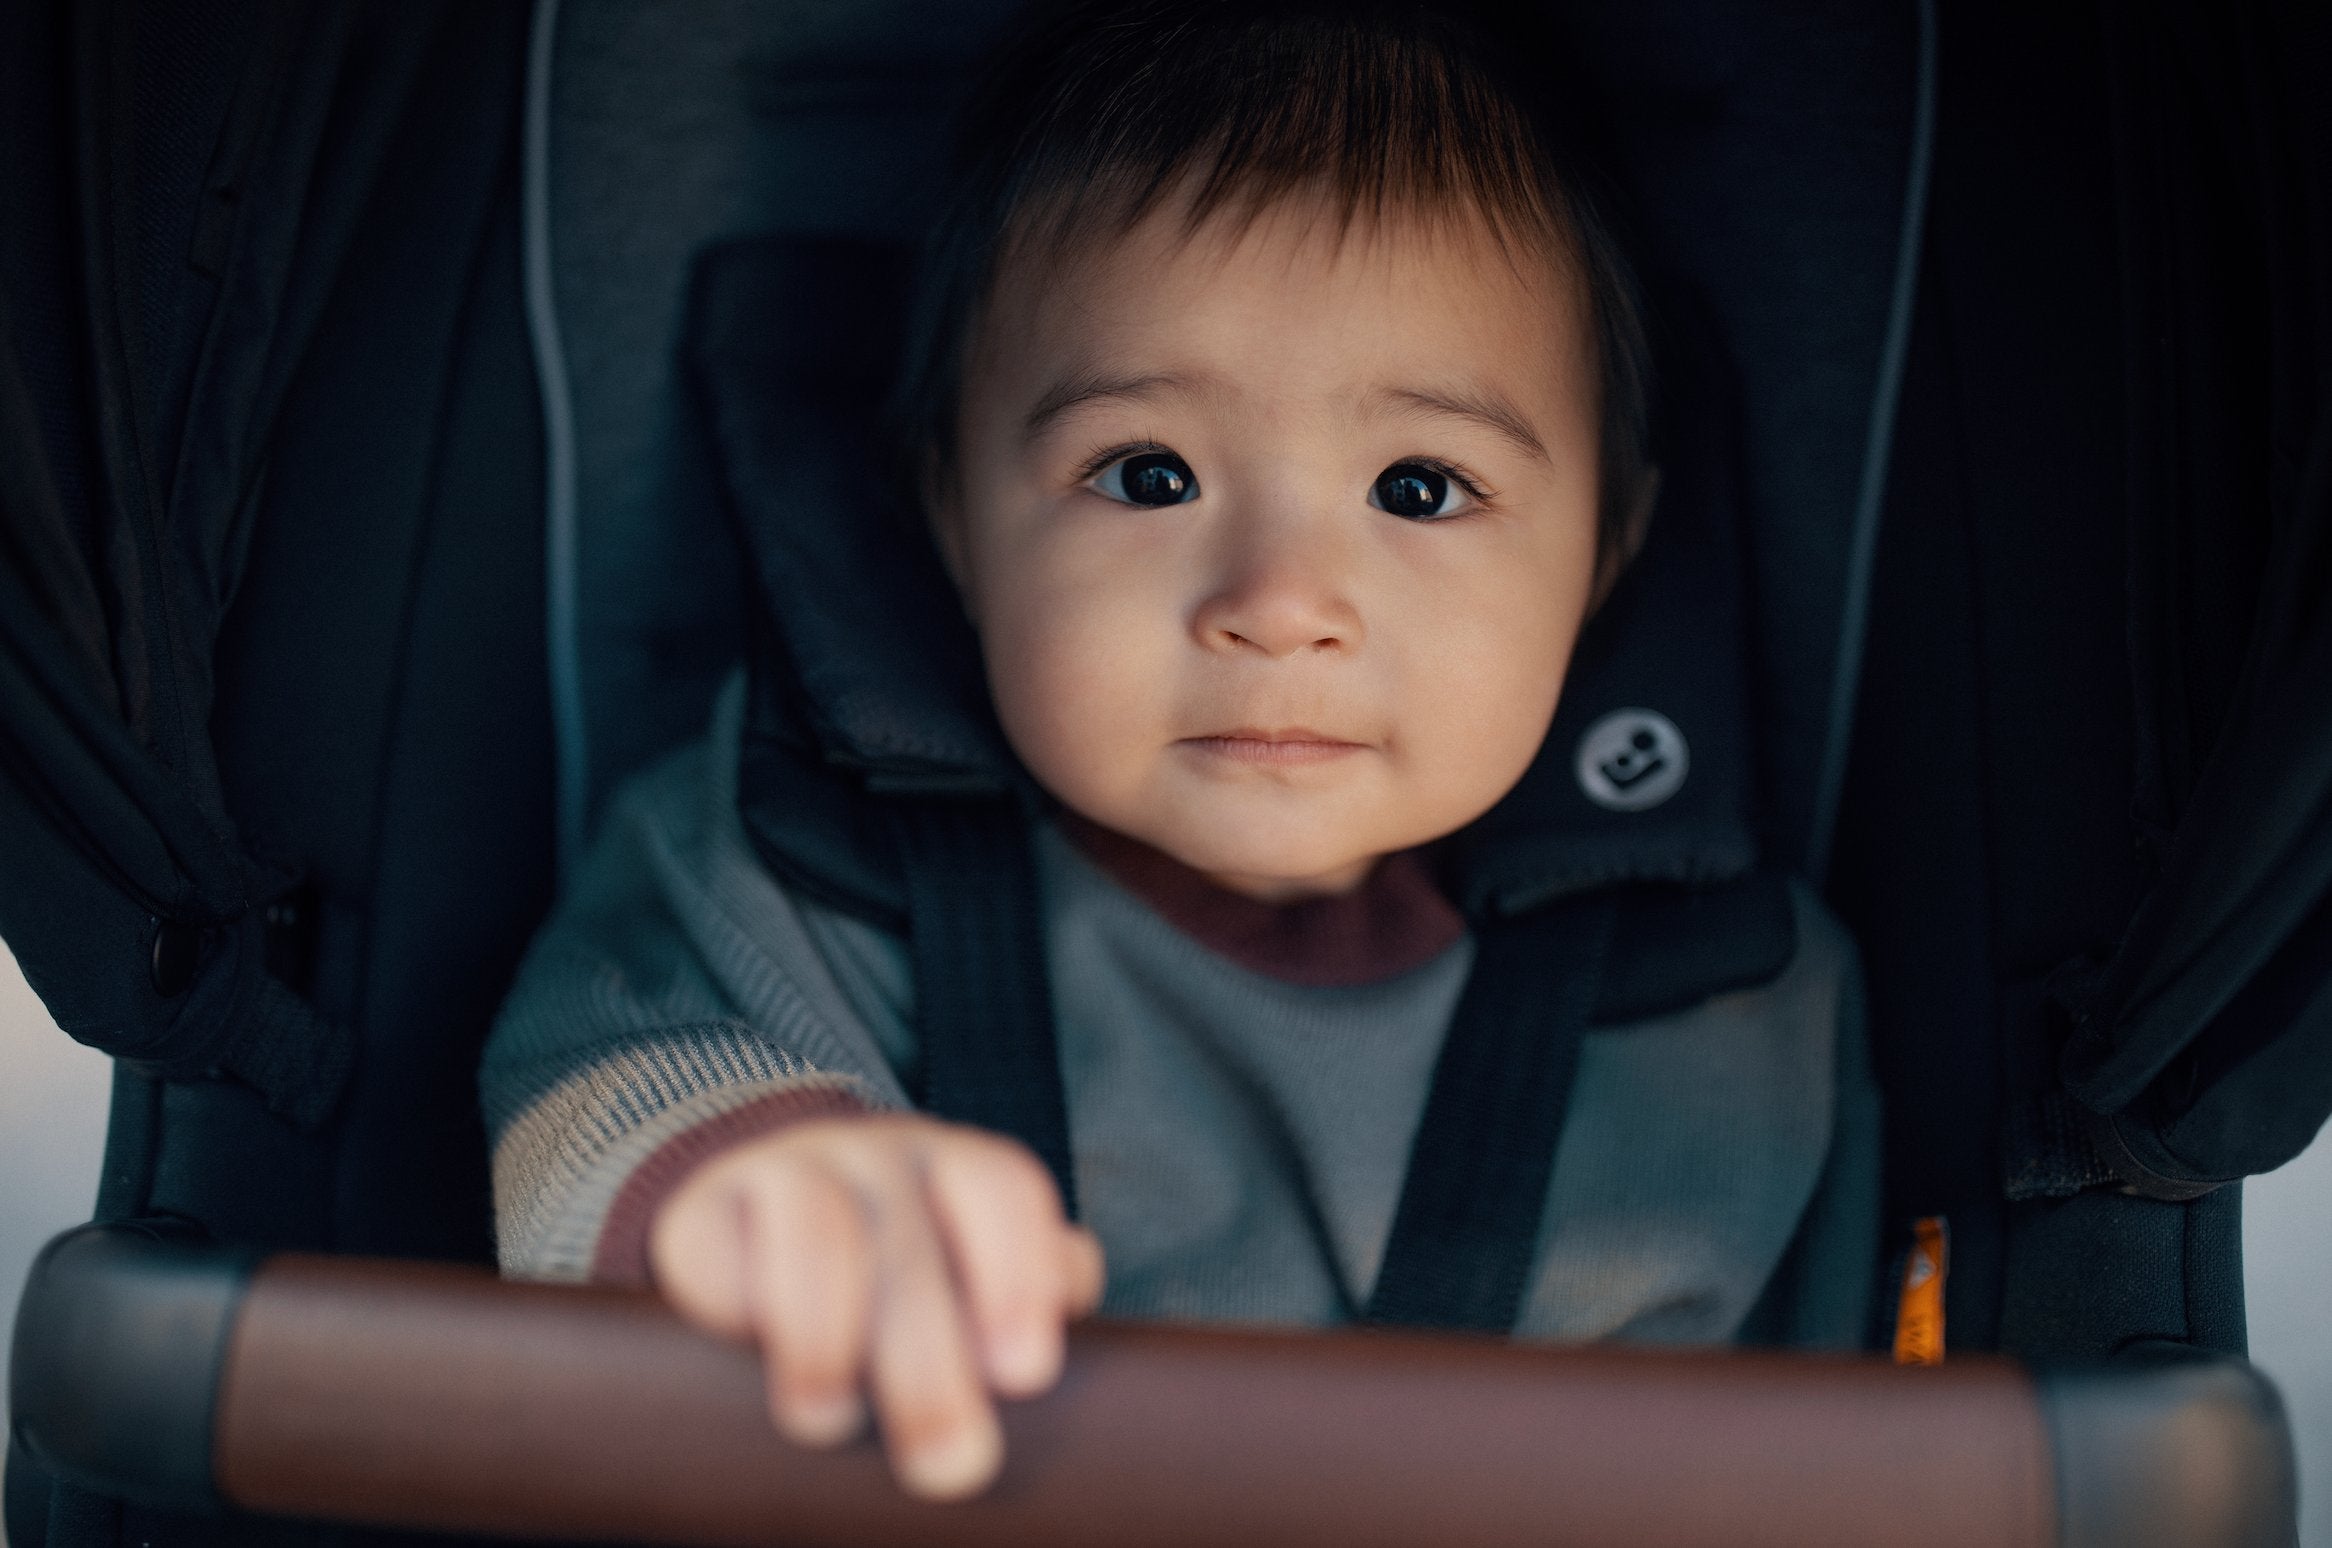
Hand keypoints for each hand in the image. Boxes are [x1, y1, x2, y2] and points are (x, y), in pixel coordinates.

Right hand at [648, 1113, 1103, 1499]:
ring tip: (828, 1420)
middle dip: (930, 1359)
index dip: (1020, 1274)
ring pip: (824, 1234)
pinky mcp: (700, 1212)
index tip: (1025, 1373)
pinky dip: (744, 1304)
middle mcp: (881, 1156)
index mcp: (960, 1171)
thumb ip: (1007, 1322)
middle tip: (951, 1464)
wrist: (744, 1228)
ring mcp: (789, 1172)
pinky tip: (751, 1351)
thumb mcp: (960, 1294)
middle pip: (915, 1242)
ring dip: (829, 1334)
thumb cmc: (887, 1288)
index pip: (1004, 1192)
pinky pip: (725, 1247)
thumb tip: (1033, 1380)